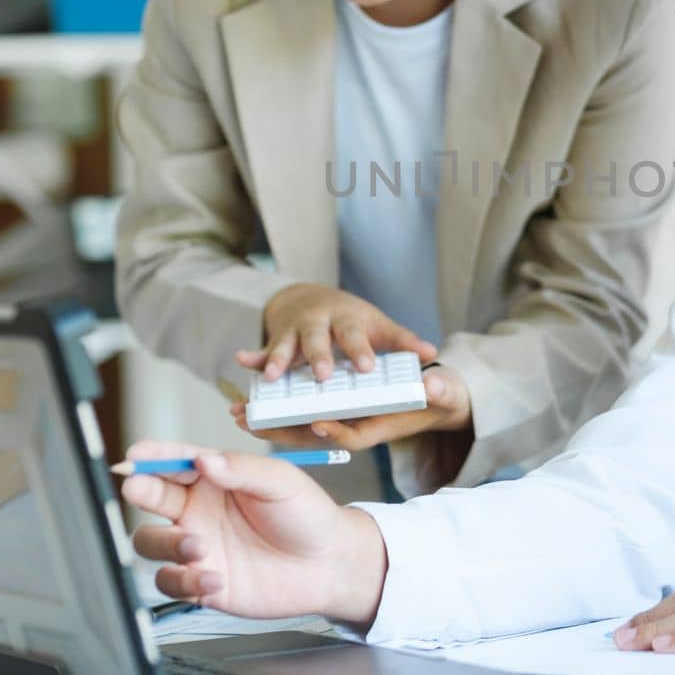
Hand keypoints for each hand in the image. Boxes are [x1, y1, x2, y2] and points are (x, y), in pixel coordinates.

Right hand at [120, 441, 388, 622]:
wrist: (329, 565)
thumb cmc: (307, 515)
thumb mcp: (282, 482)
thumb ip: (242, 470)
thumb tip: (204, 460)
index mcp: (216, 478)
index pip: (176, 462)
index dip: (153, 456)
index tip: (135, 454)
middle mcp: (199, 510)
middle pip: (152, 497)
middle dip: (141, 490)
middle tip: (138, 488)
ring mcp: (197, 546)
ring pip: (150, 542)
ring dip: (164, 543)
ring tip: (197, 546)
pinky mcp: (201, 581)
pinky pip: (171, 581)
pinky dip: (184, 580)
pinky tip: (215, 578)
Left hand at [231, 364, 472, 450]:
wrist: (434, 399)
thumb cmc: (440, 398)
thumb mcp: (445, 393)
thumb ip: (440, 391)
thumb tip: (434, 386)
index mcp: (379, 427)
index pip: (353, 436)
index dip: (335, 432)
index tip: (317, 424)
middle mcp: (354, 425)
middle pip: (315, 431)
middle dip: (285, 428)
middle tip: (253, 423)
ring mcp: (340, 419)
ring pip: (300, 421)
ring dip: (271, 418)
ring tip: (239, 414)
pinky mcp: (332, 408)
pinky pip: (300, 407)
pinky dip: (278, 399)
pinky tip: (252, 388)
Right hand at [241, 283, 438, 381]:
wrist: (310, 297)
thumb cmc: (351, 318)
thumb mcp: (377, 324)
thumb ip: (402, 341)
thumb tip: (432, 354)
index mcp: (347, 320)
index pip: (355, 335)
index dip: (360, 351)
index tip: (366, 368)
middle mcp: (319, 322)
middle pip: (318, 339)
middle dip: (318, 356)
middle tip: (322, 375)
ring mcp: (294, 330)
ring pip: (285, 345)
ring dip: (278, 359)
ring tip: (273, 377)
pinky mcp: (275, 338)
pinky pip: (261, 351)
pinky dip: (252, 358)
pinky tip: (241, 361)